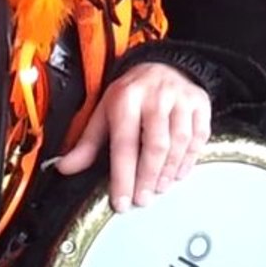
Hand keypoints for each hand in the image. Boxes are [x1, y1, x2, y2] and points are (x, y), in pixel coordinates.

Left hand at [54, 62, 211, 211]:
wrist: (162, 64)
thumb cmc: (131, 94)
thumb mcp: (105, 111)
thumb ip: (88, 143)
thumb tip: (64, 168)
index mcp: (126, 98)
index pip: (124, 144)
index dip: (123, 176)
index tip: (122, 202)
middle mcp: (156, 95)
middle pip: (155, 145)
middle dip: (148, 177)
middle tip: (143, 199)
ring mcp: (181, 98)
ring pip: (179, 142)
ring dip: (169, 171)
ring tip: (160, 188)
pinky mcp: (200, 102)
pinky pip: (199, 136)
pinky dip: (190, 159)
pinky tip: (178, 173)